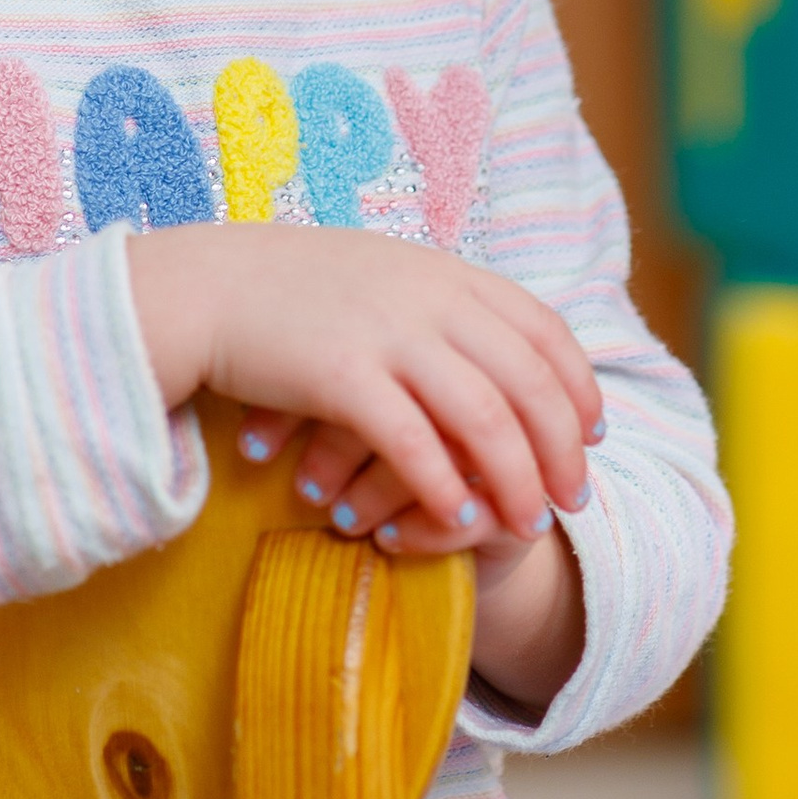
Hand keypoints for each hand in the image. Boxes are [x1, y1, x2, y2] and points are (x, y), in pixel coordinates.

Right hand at [125, 222, 603, 554]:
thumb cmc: (288, 291)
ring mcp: (387, 335)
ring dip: (515, 480)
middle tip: (574, 499)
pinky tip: (456, 521)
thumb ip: (437, 302)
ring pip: (484, 418)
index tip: (593, 435)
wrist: (204, 287)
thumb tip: (490, 341)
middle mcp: (429, 299)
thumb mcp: (380, 274)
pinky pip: (413, 442)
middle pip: (528, 382)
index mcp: (446, 273)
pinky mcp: (341, 375)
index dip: (579, 386)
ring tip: (527, 525)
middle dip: (561, 448)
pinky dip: (444, 485)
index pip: (543, 330)